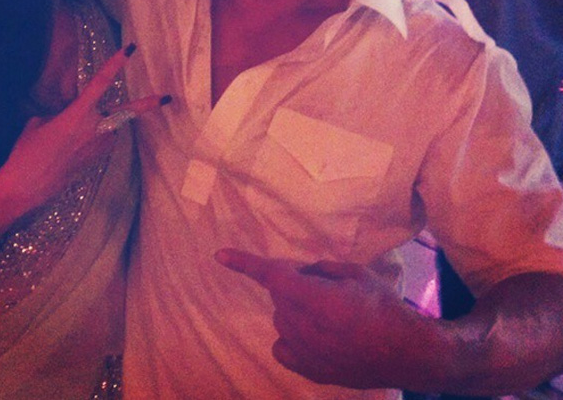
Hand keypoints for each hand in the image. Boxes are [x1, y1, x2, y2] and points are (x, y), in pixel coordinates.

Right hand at [0, 45, 166, 232]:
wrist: (25, 185)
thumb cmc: (27, 152)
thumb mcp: (38, 123)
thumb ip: (59, 114)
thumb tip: (67, 117)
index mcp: (78, 112)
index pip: (101, 82)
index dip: (115, 63)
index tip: (129, 49)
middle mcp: (94, 127)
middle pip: (127, 112)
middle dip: (148, 105)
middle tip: (167, 98)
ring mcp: (98, 146)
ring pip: (109, 129)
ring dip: (99, 128)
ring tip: (67, 141)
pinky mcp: (97, 160)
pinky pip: (102, 142)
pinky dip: (93, 140)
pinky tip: (71, 151)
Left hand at [215, 248, 435, 389]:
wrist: (407, 352)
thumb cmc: (384, 306)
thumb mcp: (356, 272)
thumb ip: (322, 269)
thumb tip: (303, 273)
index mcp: (315, 298)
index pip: (272, 276)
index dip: (245, 263)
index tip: (219, 254)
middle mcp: (304, 327)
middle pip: (281, 295)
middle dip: (294, 283)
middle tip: (323, 284)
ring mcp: (304, 352)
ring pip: (282, 318)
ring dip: (295, 308)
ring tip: (329, 312)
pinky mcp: (310, 371)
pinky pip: (282, 346)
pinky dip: (291, 335)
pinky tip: (313, 333)